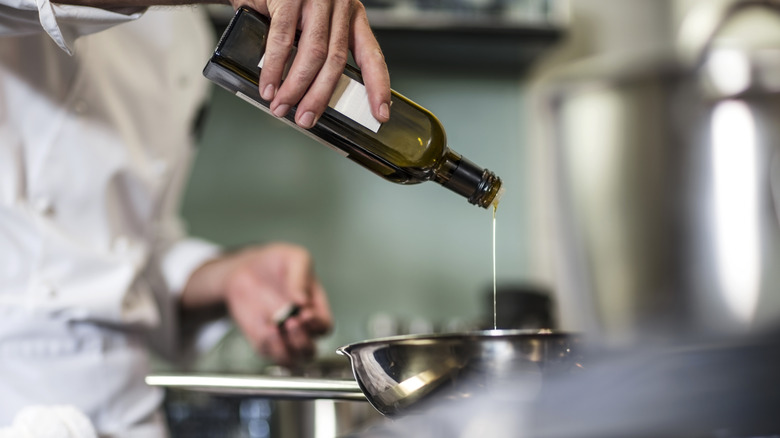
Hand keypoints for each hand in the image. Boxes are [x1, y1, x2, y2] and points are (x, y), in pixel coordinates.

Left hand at [182, 243, 332, 366]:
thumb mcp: (294, 257)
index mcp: (316, 307)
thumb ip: (301, 275)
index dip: (317, 323)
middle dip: (303, 339)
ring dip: (288, 347)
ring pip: (293, 358)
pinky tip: (268, 329)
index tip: (306, 312)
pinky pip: (271, 354)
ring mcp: (282, 335)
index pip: (324, 326)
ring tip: (280, 326)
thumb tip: (303, 300)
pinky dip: (271, 346)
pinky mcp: (263, 340)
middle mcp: (301, 326)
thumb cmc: (275, 263)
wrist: (245, 267)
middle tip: (293, 320)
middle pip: (310, 349)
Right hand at [227, 0, 391, 128]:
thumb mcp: (311, 20)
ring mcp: (315, 0)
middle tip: (307, 119)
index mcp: (351, 14)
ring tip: (282, 107)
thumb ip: (317, 49)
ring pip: (313, 54)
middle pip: (337, 61)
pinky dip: (274, 68)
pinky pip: (282, 41)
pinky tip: (269, 86)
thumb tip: (309, 93)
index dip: (378, 86)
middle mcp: (339, 5)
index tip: (381, 113)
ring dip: (296, 87)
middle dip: (321, 96)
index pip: (371, 54)